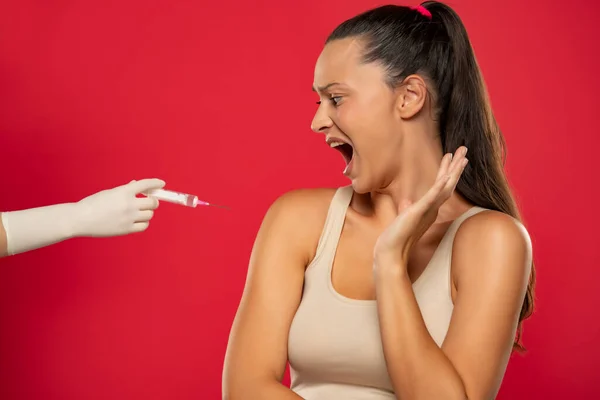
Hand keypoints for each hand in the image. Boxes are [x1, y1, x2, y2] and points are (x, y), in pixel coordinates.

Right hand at [73, 178, 165, 236]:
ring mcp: (129, 217)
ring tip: (139, 212)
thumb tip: (136, 185)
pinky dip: (143, 223)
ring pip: (149, 214)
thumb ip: (125, 190)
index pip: (146, 184)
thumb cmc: (93, 204)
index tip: (161, 184)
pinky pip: (144, 226)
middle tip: (149, 202)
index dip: (156, 183)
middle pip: (152, 202)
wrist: (80, 219)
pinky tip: (138, 221)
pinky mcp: (126, 229)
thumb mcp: (109, 193)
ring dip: (147, 212)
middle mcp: (129, 204)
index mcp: (124, 191)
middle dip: (153, 201)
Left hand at [373, 147, 468, 269]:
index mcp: (429, 207)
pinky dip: (439, 187)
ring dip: (453, 172)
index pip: (440, 184)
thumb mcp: (404, 217)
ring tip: (462, 157)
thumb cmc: (397, 236)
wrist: (392, 251)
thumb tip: (407, 203)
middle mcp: (432, 207)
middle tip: (464, 149)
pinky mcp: (419, 212)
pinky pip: (432, 198)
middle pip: (447, 182)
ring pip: (444, 187)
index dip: (446, 169)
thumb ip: (408, 208)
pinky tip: (446, 177)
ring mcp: (427, 210)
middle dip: (456, 165)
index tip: (451, 155)